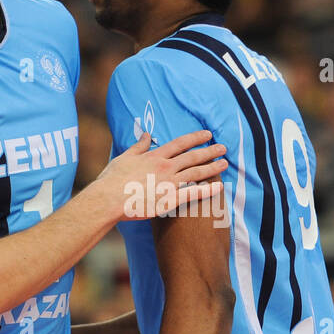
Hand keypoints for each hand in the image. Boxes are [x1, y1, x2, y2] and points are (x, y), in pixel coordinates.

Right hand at [93, 130, 226, 222]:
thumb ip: (138, 146)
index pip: (179, 143)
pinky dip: (207, 190)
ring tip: (225, 163)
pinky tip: (219, 187)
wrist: (108, 199)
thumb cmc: (112, 180)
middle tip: (223, 148)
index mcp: (154, 156)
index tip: (207, 134)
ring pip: (196, 173)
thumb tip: (147, 134)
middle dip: (209, 151)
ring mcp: (169, 183)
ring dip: (212, 167)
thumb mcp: (124, 157)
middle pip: (192, 156)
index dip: (195, 137)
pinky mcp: (169, 200)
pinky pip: (193, 194)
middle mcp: (165, 167)